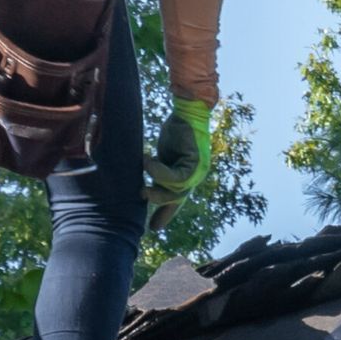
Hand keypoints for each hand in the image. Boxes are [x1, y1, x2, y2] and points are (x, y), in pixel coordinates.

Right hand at [143, 97, 213, 231]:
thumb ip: (158, 173)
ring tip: (143, 174)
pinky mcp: (197, 162)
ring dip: (157, 184)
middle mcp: (195, 176)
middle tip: (142, 194)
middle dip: (159, 202)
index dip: (165, 214)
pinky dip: (160, 172)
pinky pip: (178, 177)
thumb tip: (142, 187)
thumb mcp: (163, 157)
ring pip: (177, 190)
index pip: (176, 200)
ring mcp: (198, 170)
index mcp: (187, 176)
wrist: (187, 111)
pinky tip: (148, 162)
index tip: (153, 228)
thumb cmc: (176, 132)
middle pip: (177, 198)